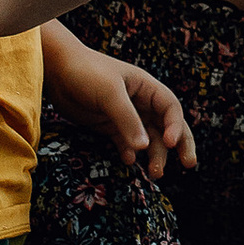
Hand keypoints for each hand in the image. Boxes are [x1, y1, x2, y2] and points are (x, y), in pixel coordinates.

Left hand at [44, 39, 194, 176]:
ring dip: (154, 155)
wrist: (55, 70)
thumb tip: (145, 148)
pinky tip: (129, 162)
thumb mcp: (109, 93)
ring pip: (148, 138)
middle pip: (168, 125)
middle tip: (188, 164)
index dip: (175, 126)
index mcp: (146, 87)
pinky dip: (130, 153)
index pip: (171, 108)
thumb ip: (127, 120)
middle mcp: (140, 102)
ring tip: (155, 174)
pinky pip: (126, 143)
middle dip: (179, 144)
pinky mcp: (108, 126)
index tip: (170, 143)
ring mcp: (125, 115)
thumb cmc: (86, 72)